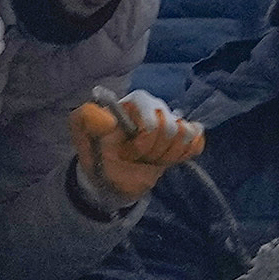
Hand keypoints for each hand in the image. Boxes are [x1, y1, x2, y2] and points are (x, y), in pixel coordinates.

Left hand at [70, 90, 203, 204]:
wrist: (111, 177)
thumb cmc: (98, 153)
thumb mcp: (81, 134)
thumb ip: (85, 118)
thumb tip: (108, 119)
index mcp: (135, 102)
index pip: (153, 121)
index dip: (142, 144)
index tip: (127, 153)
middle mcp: (156, 107)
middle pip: (172, 129)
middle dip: (153, 151)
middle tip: (137, 157)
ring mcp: (172, 121)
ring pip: (186, 136)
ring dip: (166, 155)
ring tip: (149, 159)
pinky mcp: (183, 138)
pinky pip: (197, 142)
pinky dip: (183, 154)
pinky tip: (166, 159)